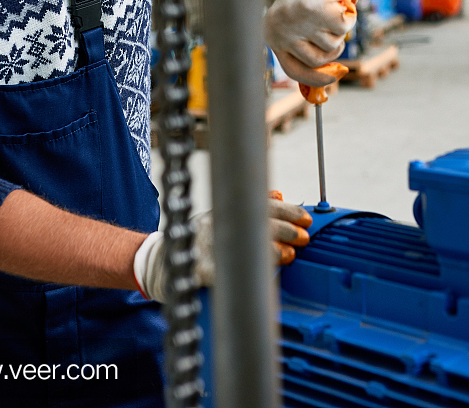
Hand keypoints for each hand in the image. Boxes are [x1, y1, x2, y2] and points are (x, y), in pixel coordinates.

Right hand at [132, 195, 312, 301]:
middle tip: (303, 238)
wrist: (162, 260)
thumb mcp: (221, 215)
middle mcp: (218, 224)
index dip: (288, 211)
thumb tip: (278, 194)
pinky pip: (229, 271)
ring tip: (290, 255)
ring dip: (273, 250)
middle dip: (286, 230)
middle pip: (260, 223)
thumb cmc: (197, 238)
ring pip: (247, 246)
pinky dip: (246, 272)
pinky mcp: (202, 271)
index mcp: (224, 211)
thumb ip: (250, 206)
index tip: (306, 219)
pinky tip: (262, 275)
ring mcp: (210, 247)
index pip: (262, 205)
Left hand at [265, 0, 361, 86]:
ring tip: (330, 8)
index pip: (293, 69)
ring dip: (339, 31)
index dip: (315, 79)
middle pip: (318, 61)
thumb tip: (321, 83)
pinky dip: (347, 17)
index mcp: (272, 32)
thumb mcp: (297, 20)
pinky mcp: (319, 10)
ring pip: (333, 45)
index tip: (333, 79)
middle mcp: (282, 27)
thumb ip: (304, 46)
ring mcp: (300, 20)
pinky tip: (337, 0)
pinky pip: (343, 29)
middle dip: (332, 49)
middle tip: (333, 29)